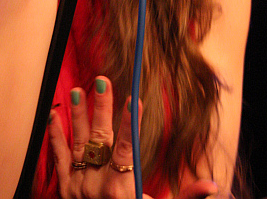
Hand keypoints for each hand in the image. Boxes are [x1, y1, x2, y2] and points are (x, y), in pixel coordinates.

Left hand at [48, 77, 220, 198]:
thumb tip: (212, 186)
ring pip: (79, 143)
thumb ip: (186, 198)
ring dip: (78, 116)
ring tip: (78, 90)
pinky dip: (56, 138)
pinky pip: (60, 160)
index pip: (127, 147)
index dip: (130, 122)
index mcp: (121, 189)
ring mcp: (78, 187)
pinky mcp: (65, 191)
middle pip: (101, 138)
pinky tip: (54, 117)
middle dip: (102, 107)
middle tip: (102, 80)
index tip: (135, 98)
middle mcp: (96, 186)